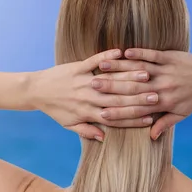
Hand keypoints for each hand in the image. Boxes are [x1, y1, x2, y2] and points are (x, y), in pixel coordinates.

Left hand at [34, 49, 159, 140]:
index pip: (115, 117)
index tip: (149, 118)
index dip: (132, 118)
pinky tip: (121, 53)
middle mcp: (88, 98)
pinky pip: (94, 61)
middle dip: (137, 99)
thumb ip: (87, 131)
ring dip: (128, 78)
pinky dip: (107, 57)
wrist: (35, 91)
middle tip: (156, 96)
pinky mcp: (77, 67)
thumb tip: (104, 138)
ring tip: (146, 75)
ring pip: (110, 81)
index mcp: (88, 113)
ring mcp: (83, 81)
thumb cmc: (55, 109)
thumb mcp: (69, 124)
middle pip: (117, 99)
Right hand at [92, 49, 191, 139]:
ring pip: (139, 71)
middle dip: (111, 88)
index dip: (117, 111)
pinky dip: (138, 54)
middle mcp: (162, 88)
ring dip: (119, 68)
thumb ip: (164, 124)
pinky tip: (124, 52)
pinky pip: (151, 55)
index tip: (100, 112)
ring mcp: (166, 71)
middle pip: (132, 89)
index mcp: (163, 104)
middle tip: (91, 87)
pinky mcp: (170, 57)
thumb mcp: (181, 114)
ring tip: (102, 67)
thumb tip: (150, 136)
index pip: (136, 109)